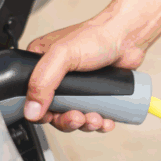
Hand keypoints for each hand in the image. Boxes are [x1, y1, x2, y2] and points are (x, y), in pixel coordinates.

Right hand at [24, 13, 139, 132]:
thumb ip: (42, 82)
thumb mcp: (62, 55)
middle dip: (67, 120)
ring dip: (84, 124)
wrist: (128, 36)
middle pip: (54, 111)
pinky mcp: (96, 92)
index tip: (53, 116)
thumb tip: (31, 110)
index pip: (31, 96)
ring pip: (74, 115)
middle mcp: (58, 76)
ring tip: (95, 119)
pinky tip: (105, 120)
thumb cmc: (97, 36)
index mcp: (41, 64)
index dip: (41, 112)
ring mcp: (78, 85)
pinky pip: (93, 115)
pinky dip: (99, 123)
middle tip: (78, 118)